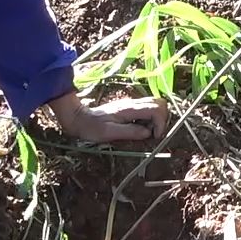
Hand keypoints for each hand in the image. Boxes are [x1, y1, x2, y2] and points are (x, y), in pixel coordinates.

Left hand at [46, 94, 167, 142]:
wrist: (79, 119)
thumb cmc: (92, 128)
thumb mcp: (109, 133)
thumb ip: (130, 132)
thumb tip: (148, 133)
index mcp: (129, 109)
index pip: (156, 108)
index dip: (160, 123)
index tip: (154, 137)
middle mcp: (132, 103)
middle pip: (159, 103)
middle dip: (161, 119)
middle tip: (152, 134)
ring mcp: (131, 105)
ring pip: (154, 105)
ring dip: (156, 120)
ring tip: (146, 133)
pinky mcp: (130, 109)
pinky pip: (147, 110)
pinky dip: (149, 120)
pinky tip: (139, 130)